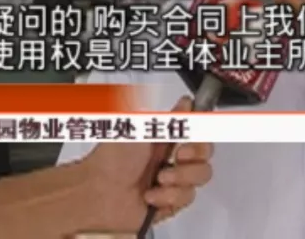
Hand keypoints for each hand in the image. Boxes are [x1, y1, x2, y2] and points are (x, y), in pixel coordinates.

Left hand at [77, 97, 213, 231]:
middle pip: (206, 152)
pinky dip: (169, 196)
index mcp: (165, 138)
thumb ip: (167, 116)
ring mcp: (173, 181)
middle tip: (179, 154)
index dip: (201, 128)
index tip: (193, 128)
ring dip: (181, 177)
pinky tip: (151, 194)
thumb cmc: (111, 160)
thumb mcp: (139, 128)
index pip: (197, 128)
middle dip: (196, 152)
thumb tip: (186, 100)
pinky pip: (187, 197)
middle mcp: (171, 158)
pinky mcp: (170, 202)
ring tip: (160, 178)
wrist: (98, 193)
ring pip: (201, 176)